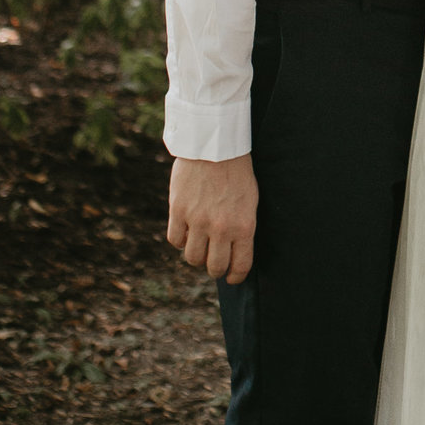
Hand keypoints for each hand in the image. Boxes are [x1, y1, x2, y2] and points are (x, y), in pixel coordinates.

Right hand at [168, 153, 257, 284]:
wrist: (215, 146)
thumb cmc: (237, 172)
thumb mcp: (250, 202)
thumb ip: (241, 228)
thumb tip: (233, 251)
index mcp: (243, 227)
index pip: (240, 266)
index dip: (235, 277)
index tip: (232, 278)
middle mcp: (220, 228)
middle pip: (213, 267)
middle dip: (215, 269)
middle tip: (214, 262)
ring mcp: (197, 220)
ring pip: (192, 257)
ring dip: (196, 256)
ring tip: (199, 246)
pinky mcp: (178, 210)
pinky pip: (175, 239)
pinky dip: (180, 239)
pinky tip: (186, 231)